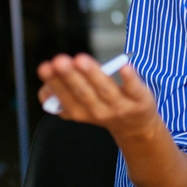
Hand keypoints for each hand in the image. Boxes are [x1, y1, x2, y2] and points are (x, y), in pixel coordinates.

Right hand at [37, 53, 159, 141]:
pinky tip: (124, 65)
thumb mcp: (79, 108)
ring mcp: (120, 106)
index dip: (54, 83)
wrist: (136, 126)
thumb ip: (60, 97)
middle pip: (83, 93)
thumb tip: (46, 88)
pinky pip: (134, 88)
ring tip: (80, 59)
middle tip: (59, 61)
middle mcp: (99, 111)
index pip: (65, 98)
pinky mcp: (140, 100)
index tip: (46, 67)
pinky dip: (129, 77)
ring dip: (92, 73)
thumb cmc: (104, 108)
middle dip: (70, 76)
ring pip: (105, 89)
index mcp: (80, 112)